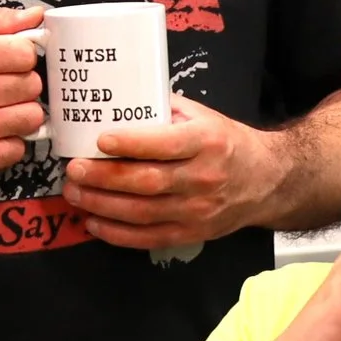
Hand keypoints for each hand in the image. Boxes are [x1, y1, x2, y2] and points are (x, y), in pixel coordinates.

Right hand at [0, 5, 46, 173]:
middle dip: (22, 83)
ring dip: (21, 112)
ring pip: (32, 117)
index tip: (9, 61)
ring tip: (0, 108)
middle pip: (33, 86)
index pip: (26, 54)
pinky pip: (18, 149)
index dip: (21, 56)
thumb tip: (38, 15)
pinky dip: (10, 141)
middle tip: (1, 85)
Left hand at [65, 97, 280, 248]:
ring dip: (102, 205)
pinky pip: (149, 238)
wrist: (267, 181)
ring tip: (75, 193)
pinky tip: (93, 223)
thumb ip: (162, 110)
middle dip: (104, 177)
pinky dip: (117, 234)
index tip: (100, 139)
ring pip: (142, 212)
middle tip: (73, 169)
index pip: (165, 144)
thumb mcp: (203, 116)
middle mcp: (204, 177)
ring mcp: (198, 210)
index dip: (131, 143)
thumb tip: (116, 101)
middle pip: (147, 182)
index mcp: (207, 142)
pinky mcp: (193, 233)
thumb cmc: (226, 142)